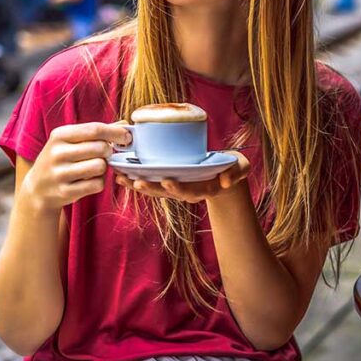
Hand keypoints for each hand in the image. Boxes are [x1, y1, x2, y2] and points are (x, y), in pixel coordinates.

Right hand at [21, 122, 131, 213]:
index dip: (115, 133)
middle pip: (100, 148)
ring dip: (103, 167)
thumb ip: (96, 132)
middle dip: (109, 151)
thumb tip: (124, 123)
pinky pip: (97, 185)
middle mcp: (57, 153)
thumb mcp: (70, 141)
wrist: (38, 188)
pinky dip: (99, 182)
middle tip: (105, 154)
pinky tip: (90, 180)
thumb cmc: (61, 159)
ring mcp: (60, 174)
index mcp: (60, 135)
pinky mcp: (65, 192)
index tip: (126, 137)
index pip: (95, 129)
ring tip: (95, 167)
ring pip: (100, 166)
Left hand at [114, 151, 250, 203]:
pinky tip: (120, 175)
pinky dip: (135, 180)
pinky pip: (150, 183)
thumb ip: (236, 173)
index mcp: (203, 188)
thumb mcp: (240, 167)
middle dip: (151, 188)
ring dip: (136, 185)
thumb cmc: (232, 168)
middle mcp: (187, 190)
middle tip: (136, 182)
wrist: (225, 175)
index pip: (189, 190)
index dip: (177, 187)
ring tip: (120, 178)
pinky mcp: (168, 182)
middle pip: (166, 192)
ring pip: (154, 189)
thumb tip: (226, 181)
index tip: (167, 181)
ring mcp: (176, 188)